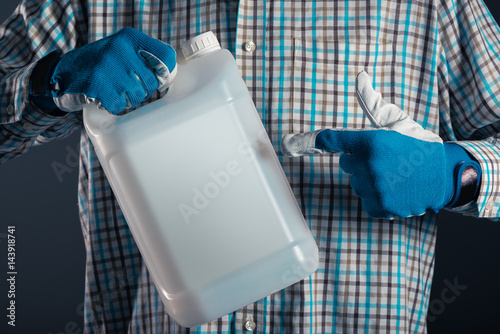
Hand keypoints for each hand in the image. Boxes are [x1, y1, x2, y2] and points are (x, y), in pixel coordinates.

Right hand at [40, 27, 176, 113]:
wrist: (62, 72)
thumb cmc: (99, 65)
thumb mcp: (121, 51)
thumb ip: (145, 58)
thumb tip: (172, 74)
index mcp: (130, 38)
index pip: (165, 55)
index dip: (167, 72)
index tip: (161, 80)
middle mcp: (120, 49)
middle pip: (152, 82)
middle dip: (142, 90)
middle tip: (125, 85)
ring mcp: (107, 66)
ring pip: (137, 96)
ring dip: (127, 99)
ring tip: (113, 90)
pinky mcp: (97, 84)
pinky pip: (119, 105)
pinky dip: (112, 106)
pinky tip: (103, 97)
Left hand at [281, 71, 480, 218]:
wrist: (444, 175)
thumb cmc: (418, 146)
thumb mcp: (396, 121)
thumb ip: (372, 103)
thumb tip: (361, 75)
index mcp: (371, 141)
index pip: (333, 140)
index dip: (310, 140)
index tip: (288, 143)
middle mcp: (369, 165)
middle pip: (346, 164)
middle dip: (359, 161)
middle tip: (385, 159)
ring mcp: (374, 188)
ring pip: (356, 183)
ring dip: (369, 180)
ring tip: (393, 174)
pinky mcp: (380, 206)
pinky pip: (365, 201)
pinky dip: (377, 197)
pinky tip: (395, 189)